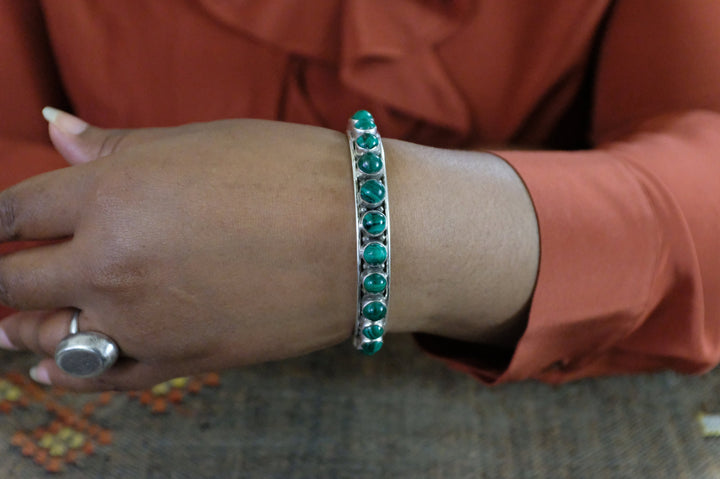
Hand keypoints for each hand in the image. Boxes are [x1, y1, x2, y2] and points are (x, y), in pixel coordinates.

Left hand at [0, 111, 356, 389]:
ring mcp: (143, 319)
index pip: (17, 209)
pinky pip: (100, 377)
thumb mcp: (198, 142)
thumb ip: (115, 146)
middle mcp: (111, 261)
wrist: (363, 239)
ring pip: (46, 334)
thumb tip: (53, 130)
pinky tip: (50, 367)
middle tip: (4, 268)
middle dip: (3, 270)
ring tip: (12, 324)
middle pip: (14, 277)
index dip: (2, 216)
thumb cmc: (290, 174)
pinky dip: (67, 372)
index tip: (5, 221)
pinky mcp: (179, 360)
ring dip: (22, 324)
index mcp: (113, 193)